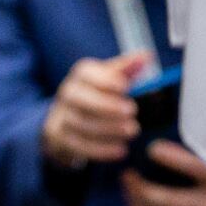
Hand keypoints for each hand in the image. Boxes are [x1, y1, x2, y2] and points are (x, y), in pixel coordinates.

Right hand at [41, 53, 149, 170]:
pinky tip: (121, 150)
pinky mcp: (60, 138)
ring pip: (80, 123)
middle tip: (132, 112)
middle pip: (80, 98)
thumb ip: (127, 69)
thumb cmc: (97, 95)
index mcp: (81, 75)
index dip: (104, 80)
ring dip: (108, 129)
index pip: (86, 73)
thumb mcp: (110, 79)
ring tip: (132, 131)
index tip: (124, 87)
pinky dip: (101, 150)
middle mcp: (68, 93)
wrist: (68, 120)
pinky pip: (78, 145)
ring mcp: (61, 116)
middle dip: (106, 106)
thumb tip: (146, 56)